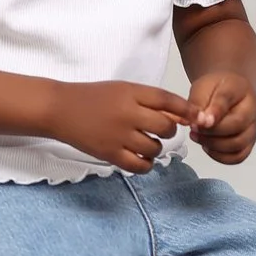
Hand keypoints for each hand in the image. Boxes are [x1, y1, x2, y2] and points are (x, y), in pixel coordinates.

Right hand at [50, 82, 187, 173]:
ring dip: (156, 148)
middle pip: (166, 127)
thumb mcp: (123, 90)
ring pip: (154, 148)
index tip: (195, 117)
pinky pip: (139, 166)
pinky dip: (146, 164)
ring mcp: (118, 135)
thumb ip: (149, 100)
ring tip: (147, 143)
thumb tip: (180, 115)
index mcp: (131, 93)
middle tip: (161, 131)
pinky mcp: (109, 154)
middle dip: (169, 131)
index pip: (167, 100)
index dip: (186, 110)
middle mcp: (127, 113)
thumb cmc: (93, 97)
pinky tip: (142, 158)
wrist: (60, 109)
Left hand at [183, 70, 255, 163]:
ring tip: (197, 137)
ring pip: (238, 144)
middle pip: (238, 125)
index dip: (215, 112)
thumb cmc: (214, 89)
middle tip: (193, 129)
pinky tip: (207, 146)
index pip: (227, 99)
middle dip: (211, 132)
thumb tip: (198, 122)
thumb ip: (198, 103)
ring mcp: (253, 127)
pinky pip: (238, 156)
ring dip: (214, 145)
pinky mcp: (249, 143)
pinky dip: (220, 156)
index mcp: (239, 88)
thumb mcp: (201, 88)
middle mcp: (252, 108)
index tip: (201, 120)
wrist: (224, 92)